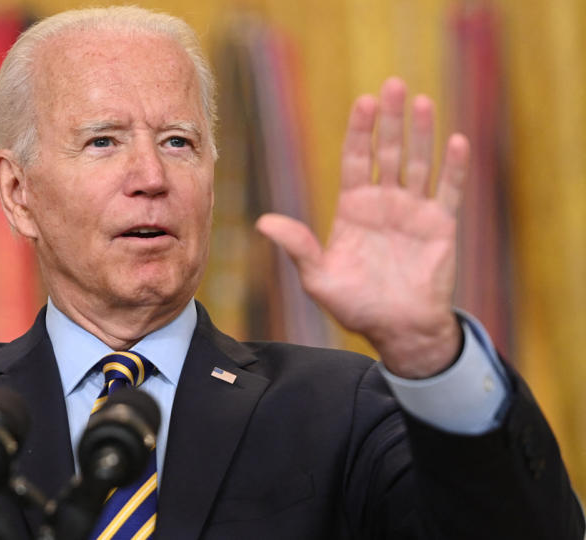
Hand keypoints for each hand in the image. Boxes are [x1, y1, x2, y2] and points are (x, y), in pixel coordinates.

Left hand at [256, 78, 468, 378]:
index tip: (362, 102)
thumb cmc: (355, 305)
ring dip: (421, 134)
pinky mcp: (440, 226)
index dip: (359, 131)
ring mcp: (413, 212)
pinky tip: (455, 142)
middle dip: (389, 120)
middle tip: (391, 85)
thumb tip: (263, 222)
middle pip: (387, 152)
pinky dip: (453, 168)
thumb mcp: (318, 277)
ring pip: (418, 163)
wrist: (397, 330)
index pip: (355, 159)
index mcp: (354, 209)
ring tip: (421, 102)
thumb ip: (297, 247)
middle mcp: (384, 203)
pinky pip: (448, 191)